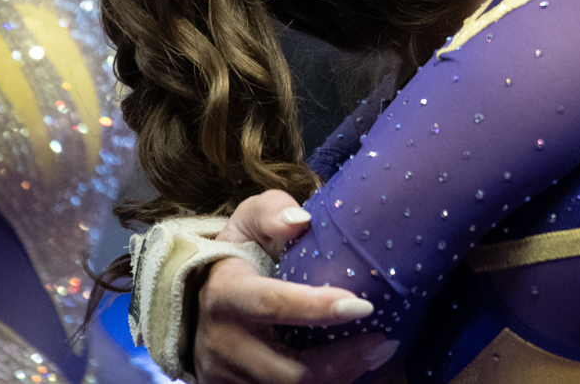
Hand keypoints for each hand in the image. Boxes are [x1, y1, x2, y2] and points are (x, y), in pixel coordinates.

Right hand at [193, 193, 396, 383]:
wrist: (196, 298)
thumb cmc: (238, 253)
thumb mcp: (248, 221)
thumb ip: (272, 212)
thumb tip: (301, 221)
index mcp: (226, 294)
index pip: (272, 305)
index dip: (317, 309)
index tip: (364, 306)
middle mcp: (221, 343)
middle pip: (288, 372)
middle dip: (342, 362)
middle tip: (384, 343)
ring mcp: (224, 377)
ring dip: (340, 378)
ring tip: (376, 354)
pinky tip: (350, 369)